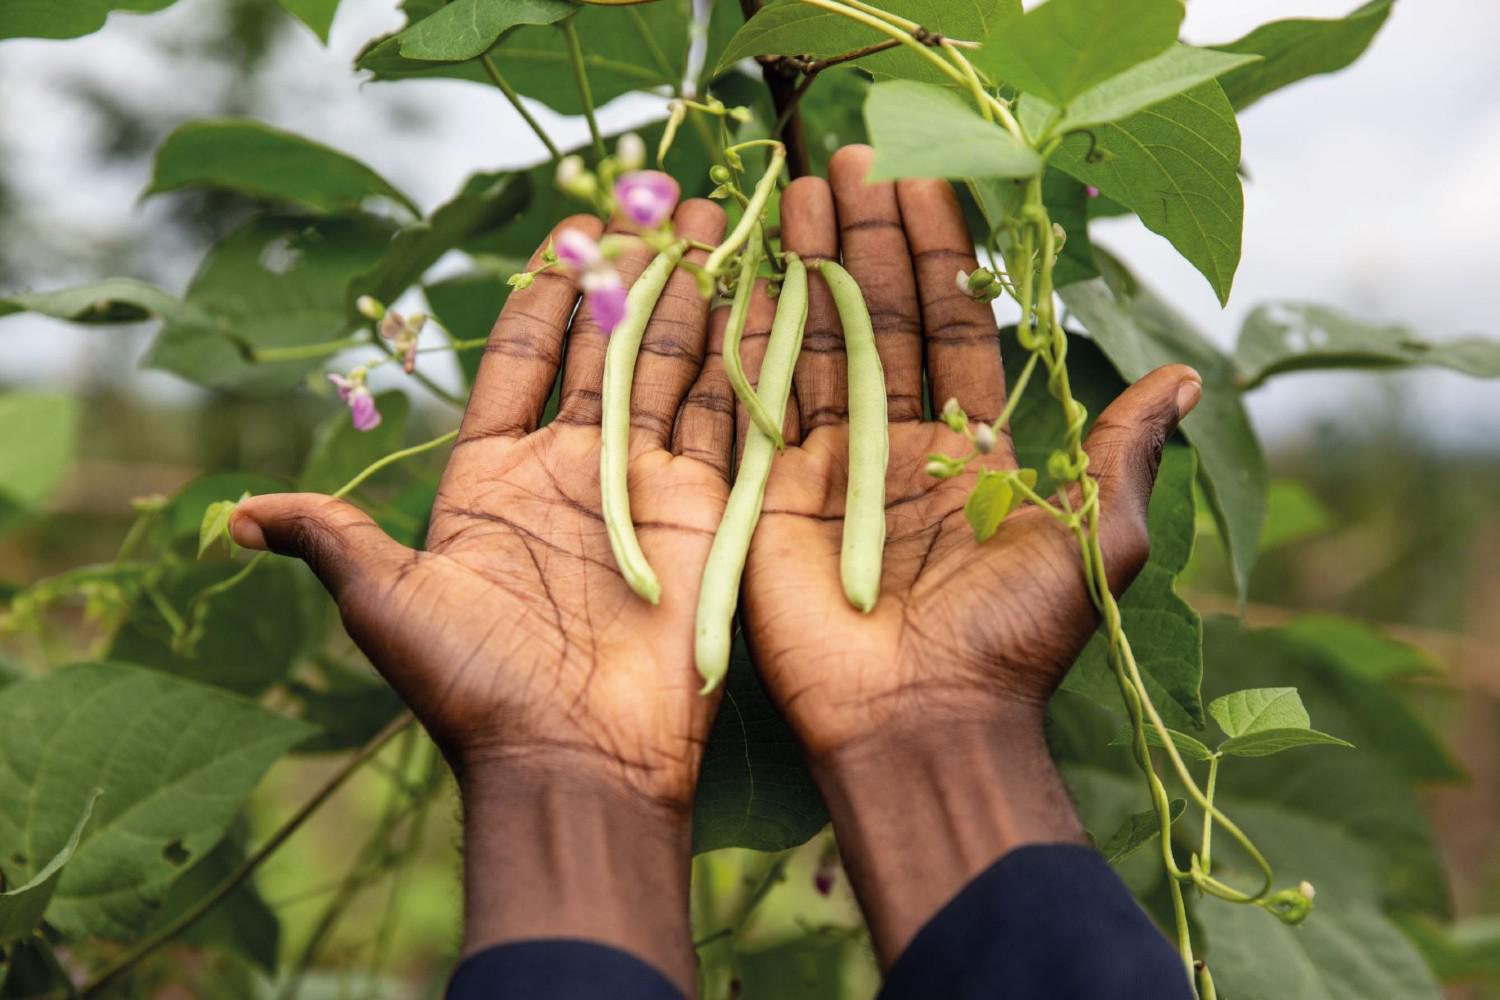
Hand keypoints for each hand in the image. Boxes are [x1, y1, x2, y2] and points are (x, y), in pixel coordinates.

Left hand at [230, 201, 731, 989]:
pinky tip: (756, 294)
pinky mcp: (708, 511)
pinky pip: (724, 417)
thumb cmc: (472, 685)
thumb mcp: (388, 604)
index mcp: (493, 479)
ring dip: (691, 297)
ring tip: (710, 223)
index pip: (519, 363)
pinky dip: (741, 356)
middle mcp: (573, 471)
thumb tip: (236, 519)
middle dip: (630, 277)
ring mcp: (644, 488)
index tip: (561, 237)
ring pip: (671, 370)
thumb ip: (332, 540)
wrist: (574, 759)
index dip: (539, 299)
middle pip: (603, 350)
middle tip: (653, 205)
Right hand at [738, 146, 1201, 961]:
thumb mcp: (1096, 541)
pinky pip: (763, 402)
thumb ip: (1124, 453)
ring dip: (808, 267)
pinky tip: (748, 267)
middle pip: (878, 320)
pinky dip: (755, 334)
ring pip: (818, 346)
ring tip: (796, 189)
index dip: (939, 256)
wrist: (920, 720)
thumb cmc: (1014, 638)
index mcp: (973, 452)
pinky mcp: (774, 497)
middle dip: (865, 240)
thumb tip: (1187, 374)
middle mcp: (899, 448)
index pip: (953, 328)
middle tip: (848, 158)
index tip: (924, 179)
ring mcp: (831, 469)